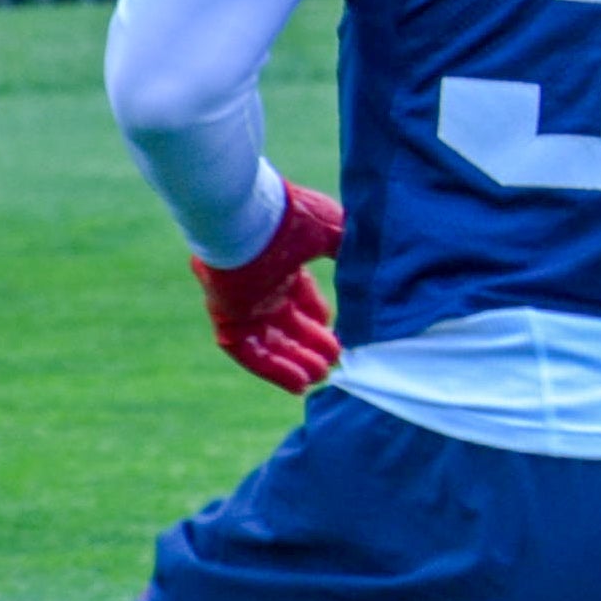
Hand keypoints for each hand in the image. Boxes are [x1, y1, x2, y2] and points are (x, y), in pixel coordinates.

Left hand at [194, 179, 342, 392]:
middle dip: (311, 344)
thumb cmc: (291, 217)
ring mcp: (243, 303)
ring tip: (322, 377)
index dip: (318, 318)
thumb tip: (372, 262)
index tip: (337, 335)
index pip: (299, 298)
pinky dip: (274, 369)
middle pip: (287, 324)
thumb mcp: (333, 230)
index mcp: (280, 264)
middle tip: (335, 360)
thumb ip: (349, 248)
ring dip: (296, 361)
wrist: (249, 217)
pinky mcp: (229, 317)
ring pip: (271, 342)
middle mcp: (260, 286)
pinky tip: (299, 384)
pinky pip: (250, 351)